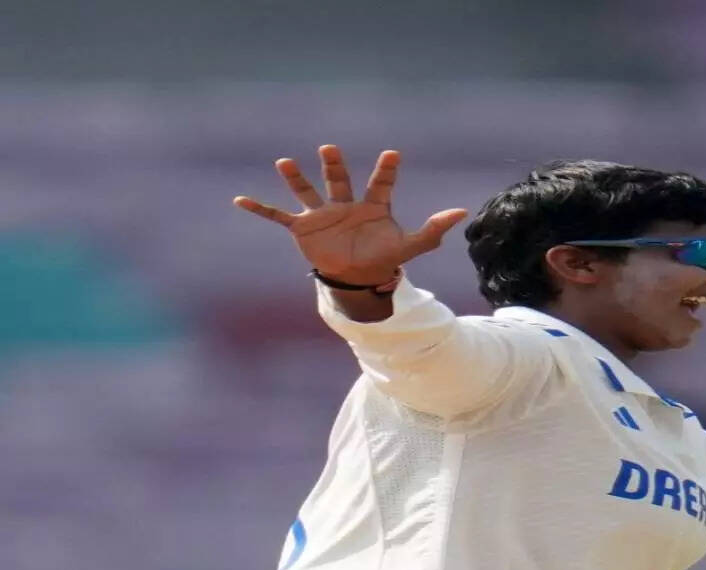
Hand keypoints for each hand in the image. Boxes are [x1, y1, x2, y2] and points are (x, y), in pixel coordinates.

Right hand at [233, 144, 467, 285]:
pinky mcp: (304, 230)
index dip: (387, 171)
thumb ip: (434, 229)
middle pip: (340, 180)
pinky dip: (260, 209)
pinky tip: (240, 200)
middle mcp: (345, 204)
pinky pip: (278, 217)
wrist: (359, 279)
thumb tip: (462, 212)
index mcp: (373, 206)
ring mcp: (322, 215)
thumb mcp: (411, 246)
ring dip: (296, 179)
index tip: (393, 155)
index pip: (381, 183)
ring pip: (308, 192)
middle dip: (335, 166)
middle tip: (330, 149)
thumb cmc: (385, 258)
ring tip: (284, 162)